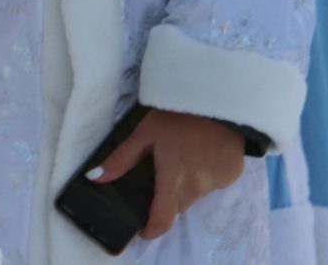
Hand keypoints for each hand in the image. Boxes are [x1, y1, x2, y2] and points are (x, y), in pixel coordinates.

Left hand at [90, 109, 244, 240]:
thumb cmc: (176, 115)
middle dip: (168, 197)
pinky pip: (214, 182)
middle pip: (178, 204)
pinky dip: (205, 173)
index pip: (163, 220)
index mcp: (173, 181)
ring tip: (183, 156)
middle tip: (161, 173)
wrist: (219, 98)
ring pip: (197, 193)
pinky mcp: (232, 174)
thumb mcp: (144, 133)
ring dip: (188, 183)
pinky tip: (202, 151)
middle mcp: (197, 188)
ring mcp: (218, 182)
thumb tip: (95, 178)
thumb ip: (121, 158)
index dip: (151, 229)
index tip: (143, 229)